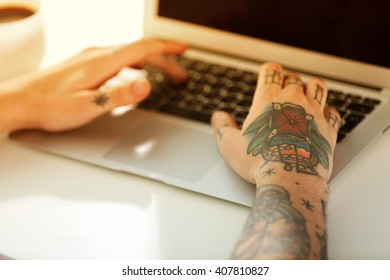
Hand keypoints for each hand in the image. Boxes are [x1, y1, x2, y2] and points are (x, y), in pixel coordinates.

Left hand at [1, 39, 186, 131]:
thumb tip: (148, 85)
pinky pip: (117, 58)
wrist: (19, 101)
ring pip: (129, 54)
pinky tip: (134, 72)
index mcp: (103, 62)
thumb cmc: (50, 105)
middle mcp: (98, 54)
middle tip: (181, 73)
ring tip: (164, 71)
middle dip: (165, 60)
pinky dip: (134, 63)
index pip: (143, 48)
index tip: (183, 49)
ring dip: (151, 61)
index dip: (166, 48)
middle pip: (140, 51)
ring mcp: (90, 57)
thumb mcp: (89, 105)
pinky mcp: (85, 64)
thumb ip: (120, 95)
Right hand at [211, 62, 339, 183]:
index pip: (272, 70)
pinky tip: (323, 118)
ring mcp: (314, 112)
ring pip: (318, 87)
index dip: (269, 71)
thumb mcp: (230, 144)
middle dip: (288, 82)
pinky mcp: (329, 129)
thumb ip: (223, 127)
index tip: (268, 77)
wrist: (290, 176)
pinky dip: (329, 113)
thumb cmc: (258, 161)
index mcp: (268, 99)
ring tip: (306, 97)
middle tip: (283, 93)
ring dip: (311, 89)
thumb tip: (218, 116)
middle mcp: (293, 100)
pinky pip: (334, 112)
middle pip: (294, 78)